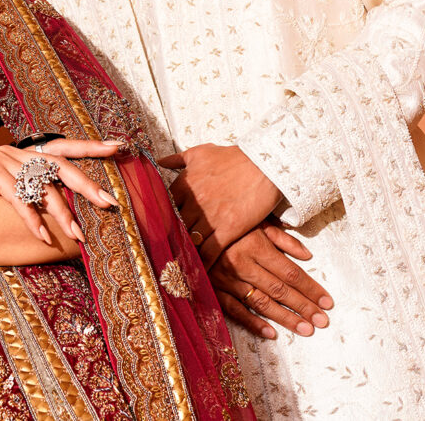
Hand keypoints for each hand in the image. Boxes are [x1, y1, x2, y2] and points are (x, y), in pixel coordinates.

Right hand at [0, 139, 122, 243]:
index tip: (121, 147)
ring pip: (40, 185)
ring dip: (61, 214)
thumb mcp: (4, 202)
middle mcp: (14, 151)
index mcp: (23, 155)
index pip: (63, 147)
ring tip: (78, 235)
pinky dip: (32, 219)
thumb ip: (30, 201)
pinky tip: (43, 237)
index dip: (92, 146)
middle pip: (60, 164)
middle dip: (87, 184)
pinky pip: (16, 196)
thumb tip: (66, 220)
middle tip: (111, 203)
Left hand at [158, 144, 281, 266]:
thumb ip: (178, 158)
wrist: (265, 165)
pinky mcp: (228, 230)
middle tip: (167, 247)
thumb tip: (160, 161)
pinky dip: (202, 263)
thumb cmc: (233, 157)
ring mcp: (210, 218)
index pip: (164, 206)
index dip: (162, 217)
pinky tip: (197, 272)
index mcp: (185, 184)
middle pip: (175, 226)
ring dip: (185, 251)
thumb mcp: (202, 152)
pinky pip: (210, 252)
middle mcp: (194, 202)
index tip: (159, 226)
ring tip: (179, 262)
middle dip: (171, 236)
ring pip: (190, 240)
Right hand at [209, 222, 333, 338]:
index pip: (290, 272)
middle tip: (322, 321)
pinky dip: (252, 322)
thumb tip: (308, 255)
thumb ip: (282, 238)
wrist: (188, 227)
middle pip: (280, 290)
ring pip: (261, 302)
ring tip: (305, 330)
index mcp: (255, 245)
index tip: (327, 302)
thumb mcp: (257, 221)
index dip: (311, 288)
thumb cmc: (229, 223)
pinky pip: (234, 310)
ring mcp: (226, 279)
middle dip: (304, 307)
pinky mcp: (213, 288)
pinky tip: (270, 333)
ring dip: (285, 318)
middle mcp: (242, 264)